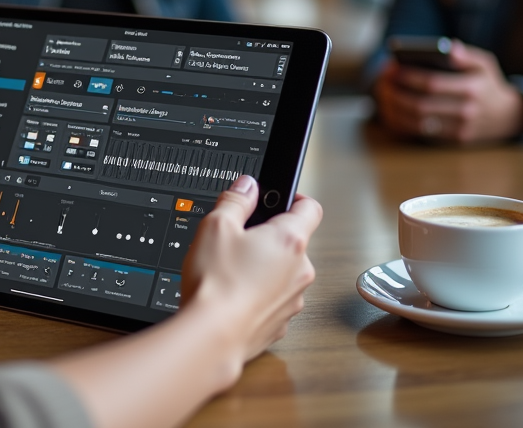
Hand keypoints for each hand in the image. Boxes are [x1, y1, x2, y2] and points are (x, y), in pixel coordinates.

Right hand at [181, 175, 321, 363]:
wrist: (212, 337)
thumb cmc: (216, 283)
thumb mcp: (216, 226)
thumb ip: (235, 199)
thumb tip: (247, 186)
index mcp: (289, 239)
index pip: (310, 207)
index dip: (295, 198)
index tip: (279, 198)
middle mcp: (300, 269)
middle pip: (293, 242)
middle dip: (268, 237)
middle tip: (238, 239)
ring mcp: (293, 299)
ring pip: (283, 272)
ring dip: (264, 268)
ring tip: (231, 271)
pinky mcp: (280, 322)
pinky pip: (274, 299)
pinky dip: (258, 295)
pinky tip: (233, 295)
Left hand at [374, 40, 522, 143]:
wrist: (508, 116)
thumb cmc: (488, 84)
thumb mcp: (484, 64)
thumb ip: (466, 54)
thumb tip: (448, 47)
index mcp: (472, 89)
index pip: (432, 83)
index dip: (409, 76)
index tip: (392, 68)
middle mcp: (467, 112)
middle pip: (421, 105)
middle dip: (397, 92)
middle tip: (383, 81)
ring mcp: (460, 130)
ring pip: (418, 122)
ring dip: (396, 109)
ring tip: (385, 94)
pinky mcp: (453, 141)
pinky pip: (422, 134)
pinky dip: (404, 122)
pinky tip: (394, 109)